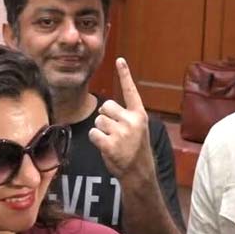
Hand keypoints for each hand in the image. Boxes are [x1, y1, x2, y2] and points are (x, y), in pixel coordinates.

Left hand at [87, 57, 155, 182]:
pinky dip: (96, 140)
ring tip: (113, 142)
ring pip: (98, 121)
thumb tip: (102, 110)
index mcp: (140, 115)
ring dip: (100, 131)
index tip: (119, 59)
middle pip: (105, 107)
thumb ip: (125, 118)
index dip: (124, 75)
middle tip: (114, 132)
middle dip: (104, 118)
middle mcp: (132, 121)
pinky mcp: (111, 144)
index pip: (131, 91)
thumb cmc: (136, 152)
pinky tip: (106, 147)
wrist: (139, 174)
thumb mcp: (138, 131)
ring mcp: (122, 132)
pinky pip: (94, 134)